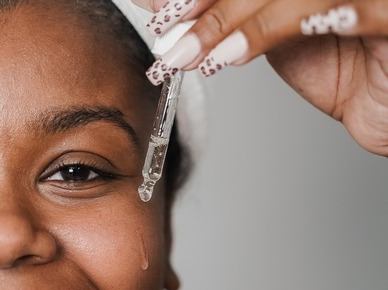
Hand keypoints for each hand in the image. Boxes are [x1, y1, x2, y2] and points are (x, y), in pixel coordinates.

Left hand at [138, 0, 387, 155]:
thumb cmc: (345, 66)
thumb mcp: (273, 33)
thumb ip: (229, 15)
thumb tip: (165, 10)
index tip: (162, 10)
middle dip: (209, 3)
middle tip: (169, 32)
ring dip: (231, 20)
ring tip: (195, 55)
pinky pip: (338, 10)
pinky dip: (275, 28)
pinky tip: (235, 56)